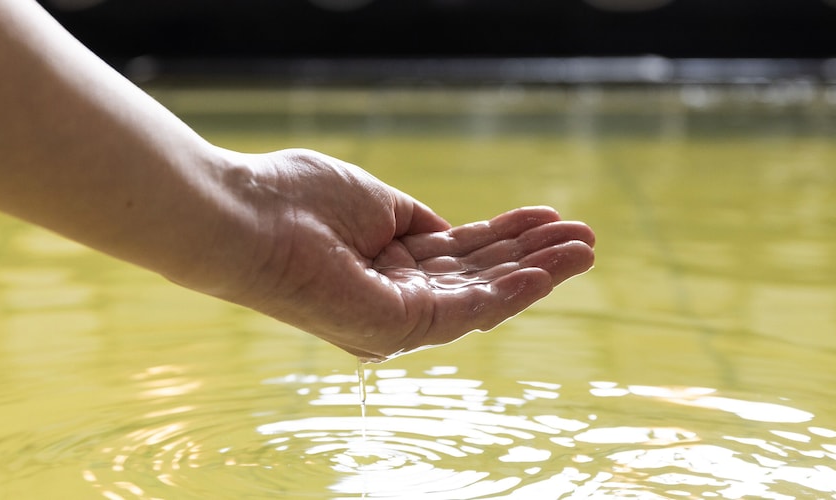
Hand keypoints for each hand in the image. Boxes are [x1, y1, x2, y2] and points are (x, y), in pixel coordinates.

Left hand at [211, 149, 595, 361]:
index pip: (463, 254)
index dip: (509, 236)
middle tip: (586, 238)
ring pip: (483, 296)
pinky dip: (508, 292)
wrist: (248, 217)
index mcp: (390, 267)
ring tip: (585, 249)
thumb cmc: (296, 200)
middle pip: (481, 277)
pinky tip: (544, 272)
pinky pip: (464, 311)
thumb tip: (446, 231)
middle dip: (535, 257)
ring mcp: (397, 318)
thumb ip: (414, 221)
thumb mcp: (375, 202)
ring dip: (537, 273)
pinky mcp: (394, 327)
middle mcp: (397, 299)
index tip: (550, 217)